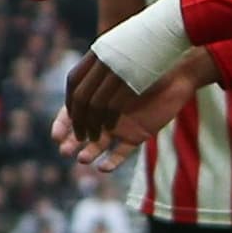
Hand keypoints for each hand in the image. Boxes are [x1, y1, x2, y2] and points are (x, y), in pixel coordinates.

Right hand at [55, 54, 207, 171]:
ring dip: (88, 153)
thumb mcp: (114, 70)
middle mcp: (103, 113)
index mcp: (94, 96)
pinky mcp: (136, 135)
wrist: (175, 73)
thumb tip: (73, 99)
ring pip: (98, 145)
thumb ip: (93, 83)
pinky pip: (121, 153)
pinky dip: (112, 162)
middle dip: (72, 143)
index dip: (63, 125)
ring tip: (82, 159)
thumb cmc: (143, 65)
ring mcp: (119, 126)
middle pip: (81, 133)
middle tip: (65, 151)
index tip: (56, 136)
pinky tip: (103, 167)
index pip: (71, 114)